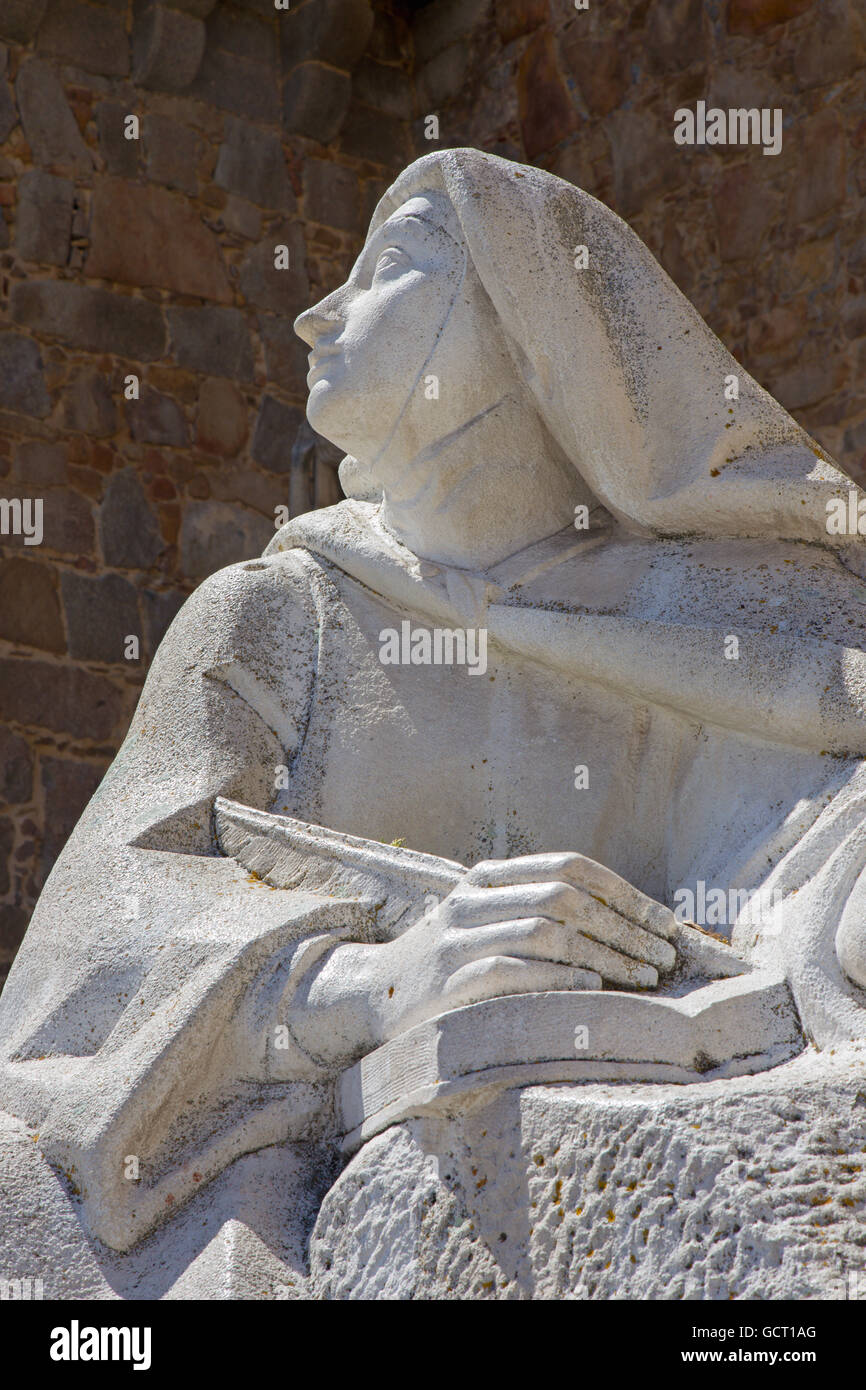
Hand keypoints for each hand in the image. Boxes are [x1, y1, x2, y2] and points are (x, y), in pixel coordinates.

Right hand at [370, 851, 677, 1041]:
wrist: (375, 996)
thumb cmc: (450, 963)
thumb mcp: (487, 923)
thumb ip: (538, 913)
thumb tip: (628, 926)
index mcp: (488, 877)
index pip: (568, 866)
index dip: (623, 891)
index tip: (665, 922)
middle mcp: (473, 900)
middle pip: (563, 898)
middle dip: (623, 927)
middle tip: (663, 957)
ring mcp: (458, 939)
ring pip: (544, 931)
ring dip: (603, 954)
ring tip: (642, 977)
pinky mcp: (449, 981)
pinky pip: (512, 970)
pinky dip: (558, 976)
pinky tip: (593, 986)